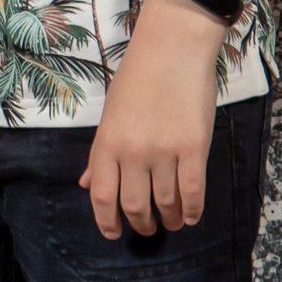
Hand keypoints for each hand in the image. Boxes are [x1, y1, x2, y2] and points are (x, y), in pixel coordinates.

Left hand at [80, 0, 222, 239]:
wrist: (172, 47)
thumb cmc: (138, 77)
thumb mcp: (110, 114)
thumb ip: (100, 152)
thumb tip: (87, 184)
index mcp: (107, 143)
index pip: (102, 197)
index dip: (106, 222)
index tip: (114, 234)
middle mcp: (132, 152)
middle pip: (134, 205)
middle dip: (141, 224)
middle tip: (147, 228)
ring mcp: (164, 151)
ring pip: (166, 202)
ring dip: (168, 219)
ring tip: (171, 222)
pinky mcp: (194, 147)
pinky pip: (193, 191)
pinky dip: (192, 210)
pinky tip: (190, 216)